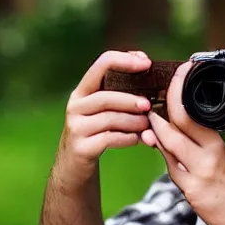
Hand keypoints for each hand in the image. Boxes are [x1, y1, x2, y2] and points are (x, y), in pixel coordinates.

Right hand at [59, 50, 152, 170]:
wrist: (75, 165)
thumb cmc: (99, 131)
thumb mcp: (106, 108)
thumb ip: (122, 90)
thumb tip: (147, 64)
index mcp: (84, 90)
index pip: (102, 64)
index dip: (125, 60)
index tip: (147, 63)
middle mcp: (76, 105)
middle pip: (106, 96)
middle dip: (131, 100)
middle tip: (148, 105)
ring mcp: (76, 127)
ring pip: (110, 119)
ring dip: (134, 121)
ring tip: (147, 125)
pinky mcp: (81, 148)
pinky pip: (109, 139)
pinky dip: (128, 138)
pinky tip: (138, 139)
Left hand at [142, 61, 224, 224]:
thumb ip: (203, 146)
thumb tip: (182, 131)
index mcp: (218, 147)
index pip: (193, 114)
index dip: (180, 92)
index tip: (176, 75)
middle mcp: (207, 158)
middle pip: (177, 126)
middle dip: (159, 108)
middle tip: (148, 96)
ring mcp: (197, 175)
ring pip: (168, 145)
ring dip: (155, 130)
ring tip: (147, 116)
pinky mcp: (190, 191)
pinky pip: (170, 168)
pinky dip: (162, 153)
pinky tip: (153, 142)